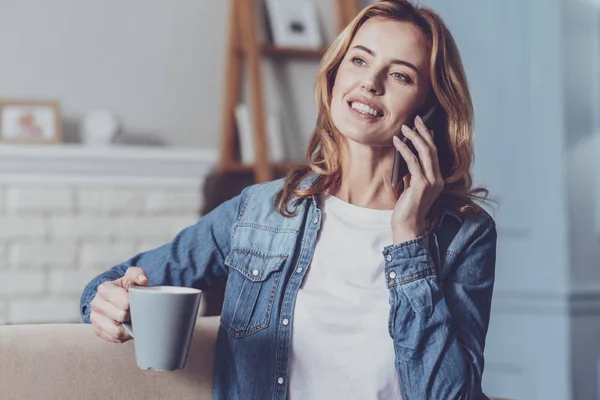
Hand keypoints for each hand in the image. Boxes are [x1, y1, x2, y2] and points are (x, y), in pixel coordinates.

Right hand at [90, 267, 147, 342]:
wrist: (116, 297)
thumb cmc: (126, 287)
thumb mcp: (132, 277)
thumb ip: (138, 274)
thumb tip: (144, 280)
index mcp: (104, 289)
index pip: (125, 303)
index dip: (135, 305)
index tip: (138, 302)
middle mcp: (96, 303)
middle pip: (121, 316)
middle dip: (132, 315)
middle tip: (137, 312)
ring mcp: (95, 318)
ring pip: (116, 331)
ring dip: (128, 328)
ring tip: (132, 320)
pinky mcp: (97, 330)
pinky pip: (114, 338)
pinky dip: (123, 336)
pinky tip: (126, 327)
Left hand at [391, 115, 443, 243]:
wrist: (407, 226)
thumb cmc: (406, 209)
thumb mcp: (410, 188)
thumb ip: (412, 175)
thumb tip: (407, 159)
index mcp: (436, 180)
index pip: (434, 154)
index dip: (428, 138)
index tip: (422, 126)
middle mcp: (437, 179)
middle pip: (432, 149)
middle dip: (423, 132)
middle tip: (415, 119)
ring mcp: (431, 182)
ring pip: (425, 152)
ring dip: (414, 137)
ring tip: (404, 127)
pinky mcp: (421, 184)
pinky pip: (413, 162)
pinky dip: (405, 150)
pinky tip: (397, 142)